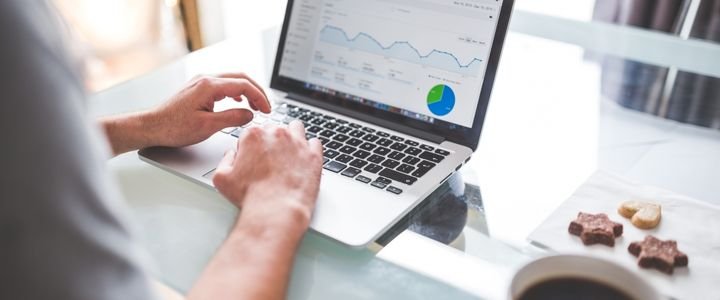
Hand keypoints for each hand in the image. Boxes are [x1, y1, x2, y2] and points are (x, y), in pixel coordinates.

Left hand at [144, 73, 270, 147]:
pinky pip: (223, 85)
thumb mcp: (208, 127)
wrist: (152, 126)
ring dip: (247, 91)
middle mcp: (205, 79)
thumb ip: (232, 118)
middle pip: (240, 78)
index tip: (267, 110)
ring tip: (256, 106)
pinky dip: (236, 92)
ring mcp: (201, 82)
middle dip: (257, 92)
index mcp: (209, 86)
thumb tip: (249, 114)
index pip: (243, 85)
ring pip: (232, 80)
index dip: (260, 97)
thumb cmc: (174, 127)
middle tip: (266, 107)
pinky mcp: (198, 88)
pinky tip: (239, 101)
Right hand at [212, 121, 323, 228]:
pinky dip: (310, 149)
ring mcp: (298, 143)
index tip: (252, 159)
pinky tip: (303, 160)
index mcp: (254, 135)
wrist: (276, 211)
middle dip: (271, 142)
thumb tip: (232, 154)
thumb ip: (225, 159)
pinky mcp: (314, 155)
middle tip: (269, 161)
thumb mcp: (222, 178)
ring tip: (288, 154)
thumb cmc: (251, 196)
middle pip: (273, 130)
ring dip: (291, 137)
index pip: (251, 133)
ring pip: (295, 129)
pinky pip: (314, 143)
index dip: (250, 147)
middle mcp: (277, 134)